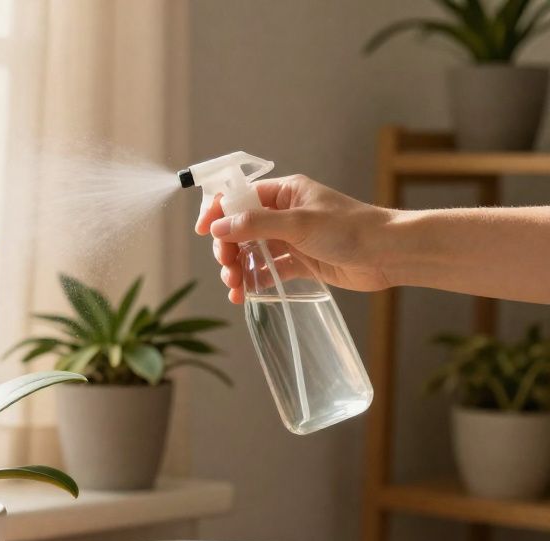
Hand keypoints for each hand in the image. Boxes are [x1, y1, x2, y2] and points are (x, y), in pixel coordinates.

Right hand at [195, 174, 393, 303]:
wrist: (388, 254)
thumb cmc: (350, 229)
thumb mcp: (298, 223)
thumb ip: (256, 224)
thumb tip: (217, 227)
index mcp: (284, 193)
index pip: (239, 198)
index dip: (218, 213)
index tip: (203, 232)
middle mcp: (284, 214)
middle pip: (240, 229)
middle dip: (228, 249)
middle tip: (228, 268)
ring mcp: (291, 239)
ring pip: (251, 252)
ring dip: (238, 268)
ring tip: (235, 287)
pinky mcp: (300, 263)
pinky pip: (267, 271)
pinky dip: (254, 282)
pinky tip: (244, 294)